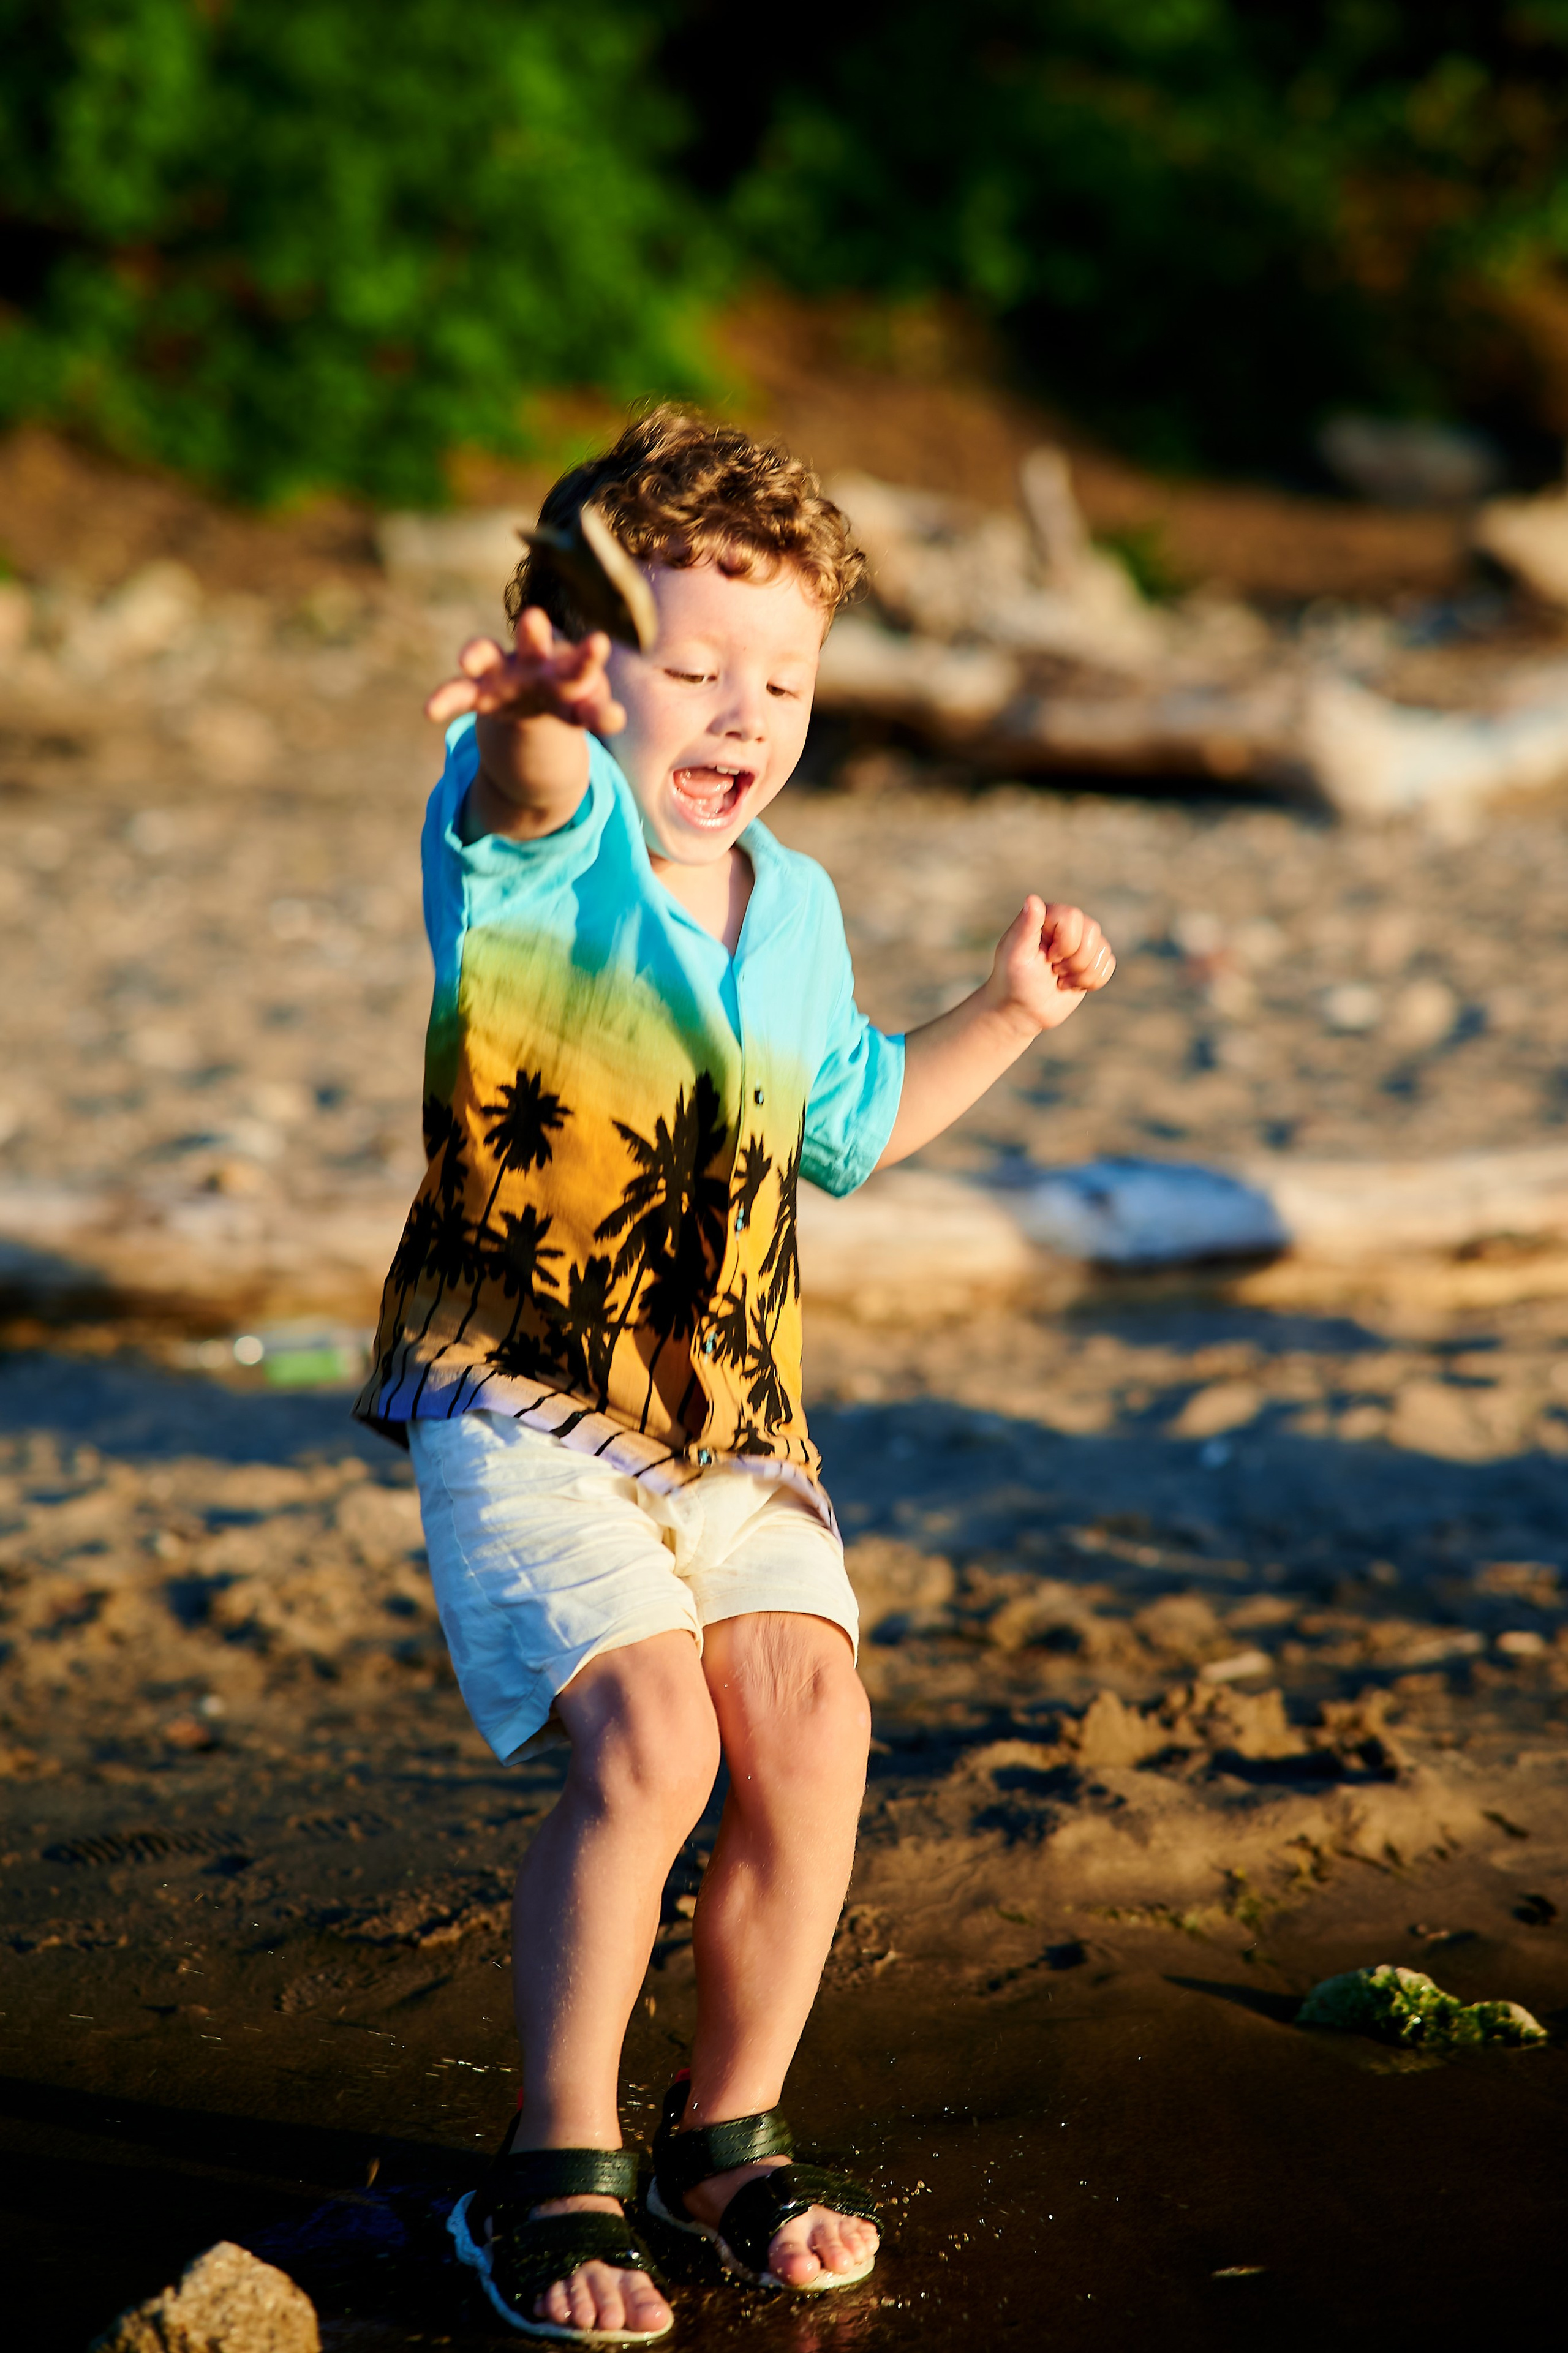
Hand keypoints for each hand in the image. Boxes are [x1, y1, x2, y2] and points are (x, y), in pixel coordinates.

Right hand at [423, 606, 625, 735]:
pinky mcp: (478, 691)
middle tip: (534, 618)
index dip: (589, 656)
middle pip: (533, 644)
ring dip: (477, 654)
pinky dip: (446, 699)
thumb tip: (617, 717)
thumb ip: (599, 713)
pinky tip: (431, 710)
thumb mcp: (585, 708)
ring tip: (466, 660)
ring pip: (487, 655)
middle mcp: (532, 662)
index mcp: (565, 667)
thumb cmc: (567, 697)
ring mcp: (502, 673)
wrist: (535, 700)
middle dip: (532, 633)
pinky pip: (458, 692)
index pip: (580, 662)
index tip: (599, 642)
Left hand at [984, 896, 1114, 1034]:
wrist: (1025, 1010)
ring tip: (1060, 979)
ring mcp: (1081, 941)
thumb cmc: (1014, 981)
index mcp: (1046, 916)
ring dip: (1082, 974)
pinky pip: (1109, 964)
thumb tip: (1032, 898)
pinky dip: (1091, 981)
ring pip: (1104, 949)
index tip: (1046, 958)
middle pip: (1092, 931)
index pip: (1073, 916)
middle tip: (1053, 970)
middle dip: (1074, 961)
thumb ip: (1025, 927)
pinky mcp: (1093, 960)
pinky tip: (1071, 984)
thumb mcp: (1016, 955)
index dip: (1065, 943)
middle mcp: (1066, 924)